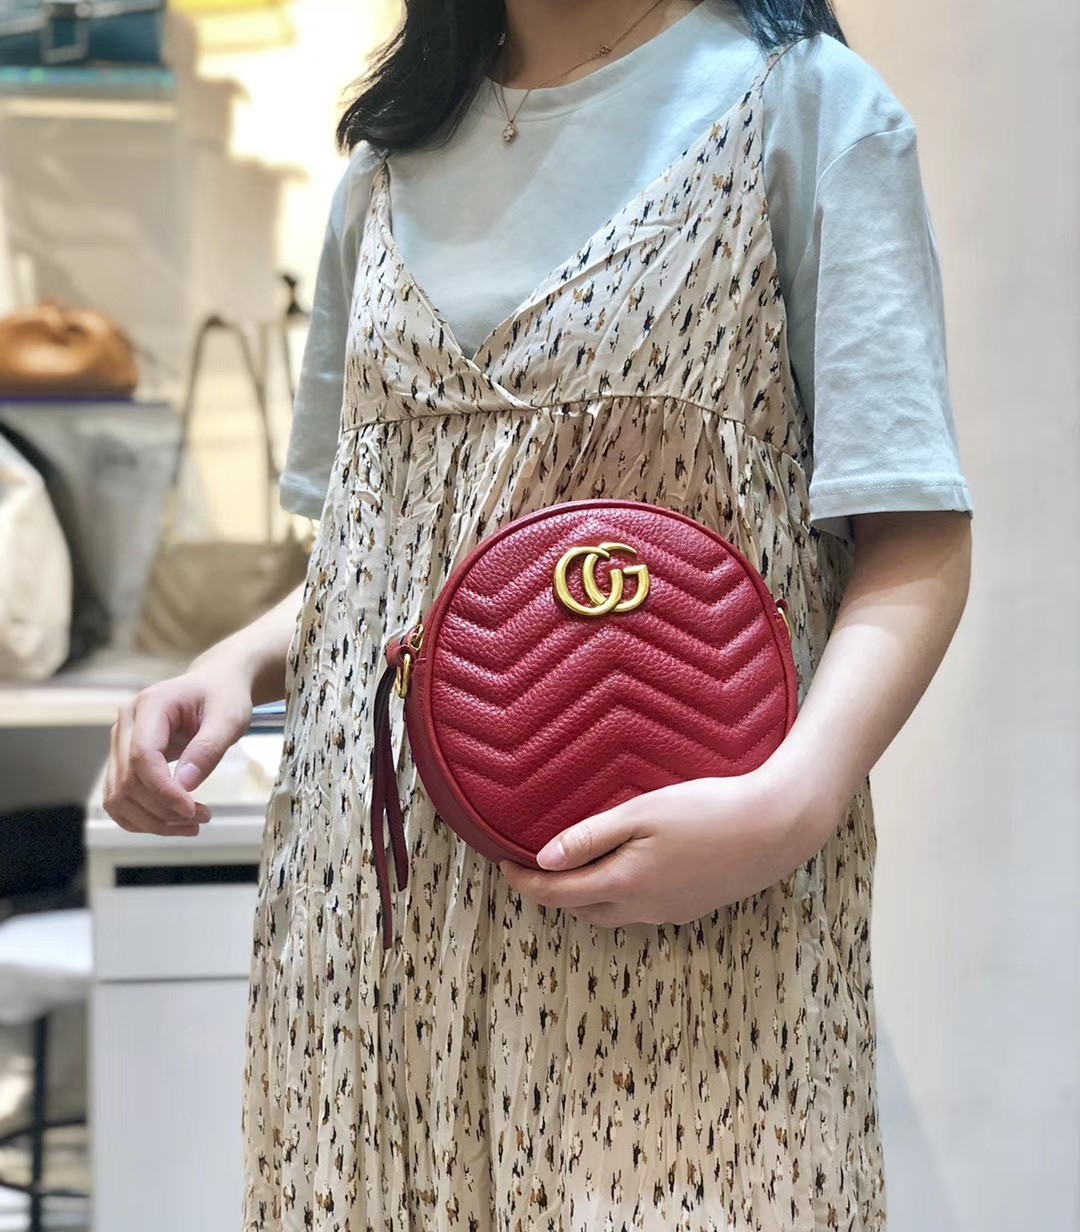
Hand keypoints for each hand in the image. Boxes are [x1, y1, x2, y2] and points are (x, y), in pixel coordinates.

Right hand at [103, 664, 253, 836]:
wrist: (214, 686)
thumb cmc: (223, 697)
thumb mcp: (229, 718)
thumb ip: (208, 748)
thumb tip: (185, 784)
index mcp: (150, 704)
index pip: (142, 756)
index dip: (163, 790)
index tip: (191, 810)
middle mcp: (126, 722)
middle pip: (128, 780)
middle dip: (163, 809)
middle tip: (202, 819)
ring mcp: (120, 742)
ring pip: (118, 796)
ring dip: (152, 820)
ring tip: (192, 824)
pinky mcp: (122, 760)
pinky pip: (119, 800)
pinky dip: (142, 819)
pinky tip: (172, 824)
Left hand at [499, 761, 840, 927]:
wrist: (775, 829)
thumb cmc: (707, 811)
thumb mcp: (642, 814)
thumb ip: (590, 837)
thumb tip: (544, 859)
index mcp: (624, 884)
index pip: (558, 894)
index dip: (525, 883)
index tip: (504, 864)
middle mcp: (643, 908)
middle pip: (581, 910)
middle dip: (551, 893)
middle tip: (531, 866)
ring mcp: (670, 913)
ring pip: (611, 914)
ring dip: (584, 897)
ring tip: (572, 868)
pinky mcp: (692, 908)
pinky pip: (640, 910)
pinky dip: (617, 896)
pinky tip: (624, 871)